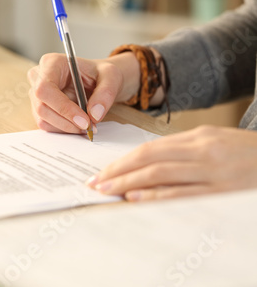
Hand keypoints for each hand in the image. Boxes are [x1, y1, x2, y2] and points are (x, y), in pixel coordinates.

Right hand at [27, 53, 139, 133]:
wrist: (98, 81)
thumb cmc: (100, 74)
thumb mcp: (111, 77)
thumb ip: (106, 93)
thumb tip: (94, 115)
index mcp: (51, 63)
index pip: (45, 88)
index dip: (62, 107)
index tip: (84, 121)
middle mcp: (38, 77)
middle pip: (42, 107)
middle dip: (66, 121)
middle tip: (89, 127)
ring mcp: (36, 94)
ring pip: (43, 119)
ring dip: (66, 127)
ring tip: (87, 125)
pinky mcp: (39, 108)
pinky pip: (47, 125)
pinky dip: (64, 129)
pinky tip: (78, 125)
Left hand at [87, 125, 256, 200]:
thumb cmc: (248, 154)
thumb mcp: (215, 142)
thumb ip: (183, 151)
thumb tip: (147, 164)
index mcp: (199, 137)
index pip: (150, 148)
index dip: (122, 161)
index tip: (103, 172)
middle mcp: (203, 151)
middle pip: (149, 160)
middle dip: (118, 172)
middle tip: (96, 183)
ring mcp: (213, 171)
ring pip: (161, 175)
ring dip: (129, 184)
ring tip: (108, 191)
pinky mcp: (223, 191)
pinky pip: (183, 194)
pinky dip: (157, 196)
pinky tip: (137, 199)